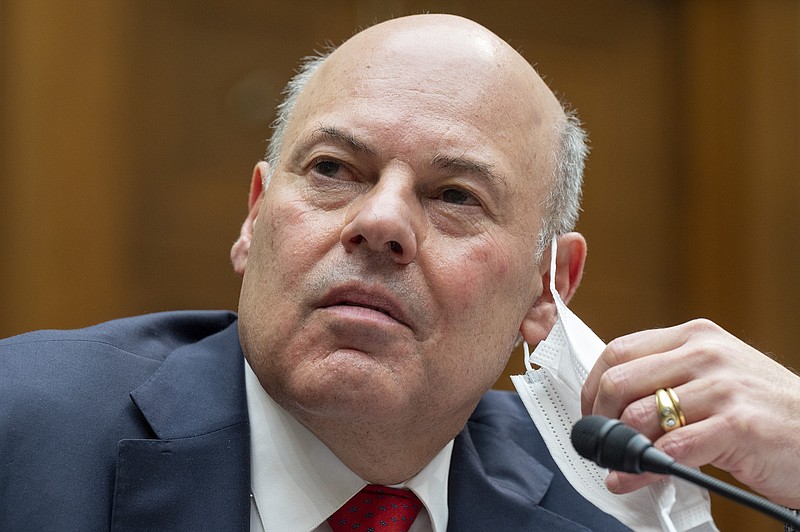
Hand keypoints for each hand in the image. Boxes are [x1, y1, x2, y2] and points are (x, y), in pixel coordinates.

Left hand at [581, 318, 799, 507]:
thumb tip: (608, 406)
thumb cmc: (763, 409)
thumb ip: (666, 380)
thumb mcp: (714, 376)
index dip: (593, 386)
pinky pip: (672, 448)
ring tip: (621, 463)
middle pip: (619, 381)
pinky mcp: (738, 425)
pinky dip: (646, 468)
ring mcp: (723, 387)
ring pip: (639, 416)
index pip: (619, 350)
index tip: (590, 412)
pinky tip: (638, 477)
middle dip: (599, 418)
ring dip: (621, 447)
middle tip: (601, 442)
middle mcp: (706, 354)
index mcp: (694, 336)